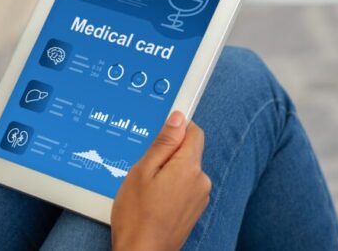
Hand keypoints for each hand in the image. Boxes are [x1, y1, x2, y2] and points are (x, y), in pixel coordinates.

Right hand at [111, 112, 210, 250]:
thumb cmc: (137, 217)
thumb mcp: (142, 170)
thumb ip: (163, 143)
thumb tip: (178, 119)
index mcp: (189, 167)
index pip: (194, 131)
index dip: (176, 127)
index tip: (159, 133)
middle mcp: (201, 181)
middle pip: (188, 151)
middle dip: (167, 154)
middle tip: (144, 168)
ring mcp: (200, 197)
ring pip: (185, 170)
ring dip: (168, 172)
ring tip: (146, 188)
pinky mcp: (194, 210)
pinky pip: (184, 187)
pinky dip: (170, 187)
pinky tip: (153, 200)